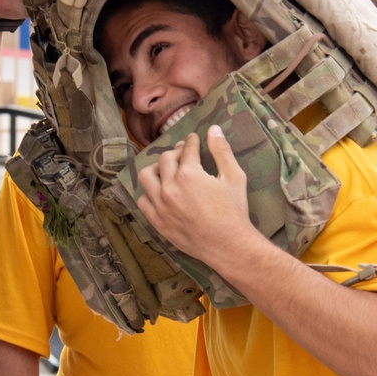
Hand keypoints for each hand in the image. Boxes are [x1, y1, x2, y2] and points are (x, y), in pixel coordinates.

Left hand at [136, 126, 255, 262]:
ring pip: (146, 177)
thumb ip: (222, 151)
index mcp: (188, 174)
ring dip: (156, 169)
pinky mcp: (157, 221)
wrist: (229, 245)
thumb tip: (213, 129)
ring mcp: (160, 206)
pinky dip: (149, 193)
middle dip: (175, 152)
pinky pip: (142, 201)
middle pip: (164, 159)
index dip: (191, 142)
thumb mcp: (233, 177)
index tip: (193, 140)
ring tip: (167, 170)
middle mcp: (169, 188)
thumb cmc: (234, 211)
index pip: (186, 149)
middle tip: (183, 153)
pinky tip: (159, 192)